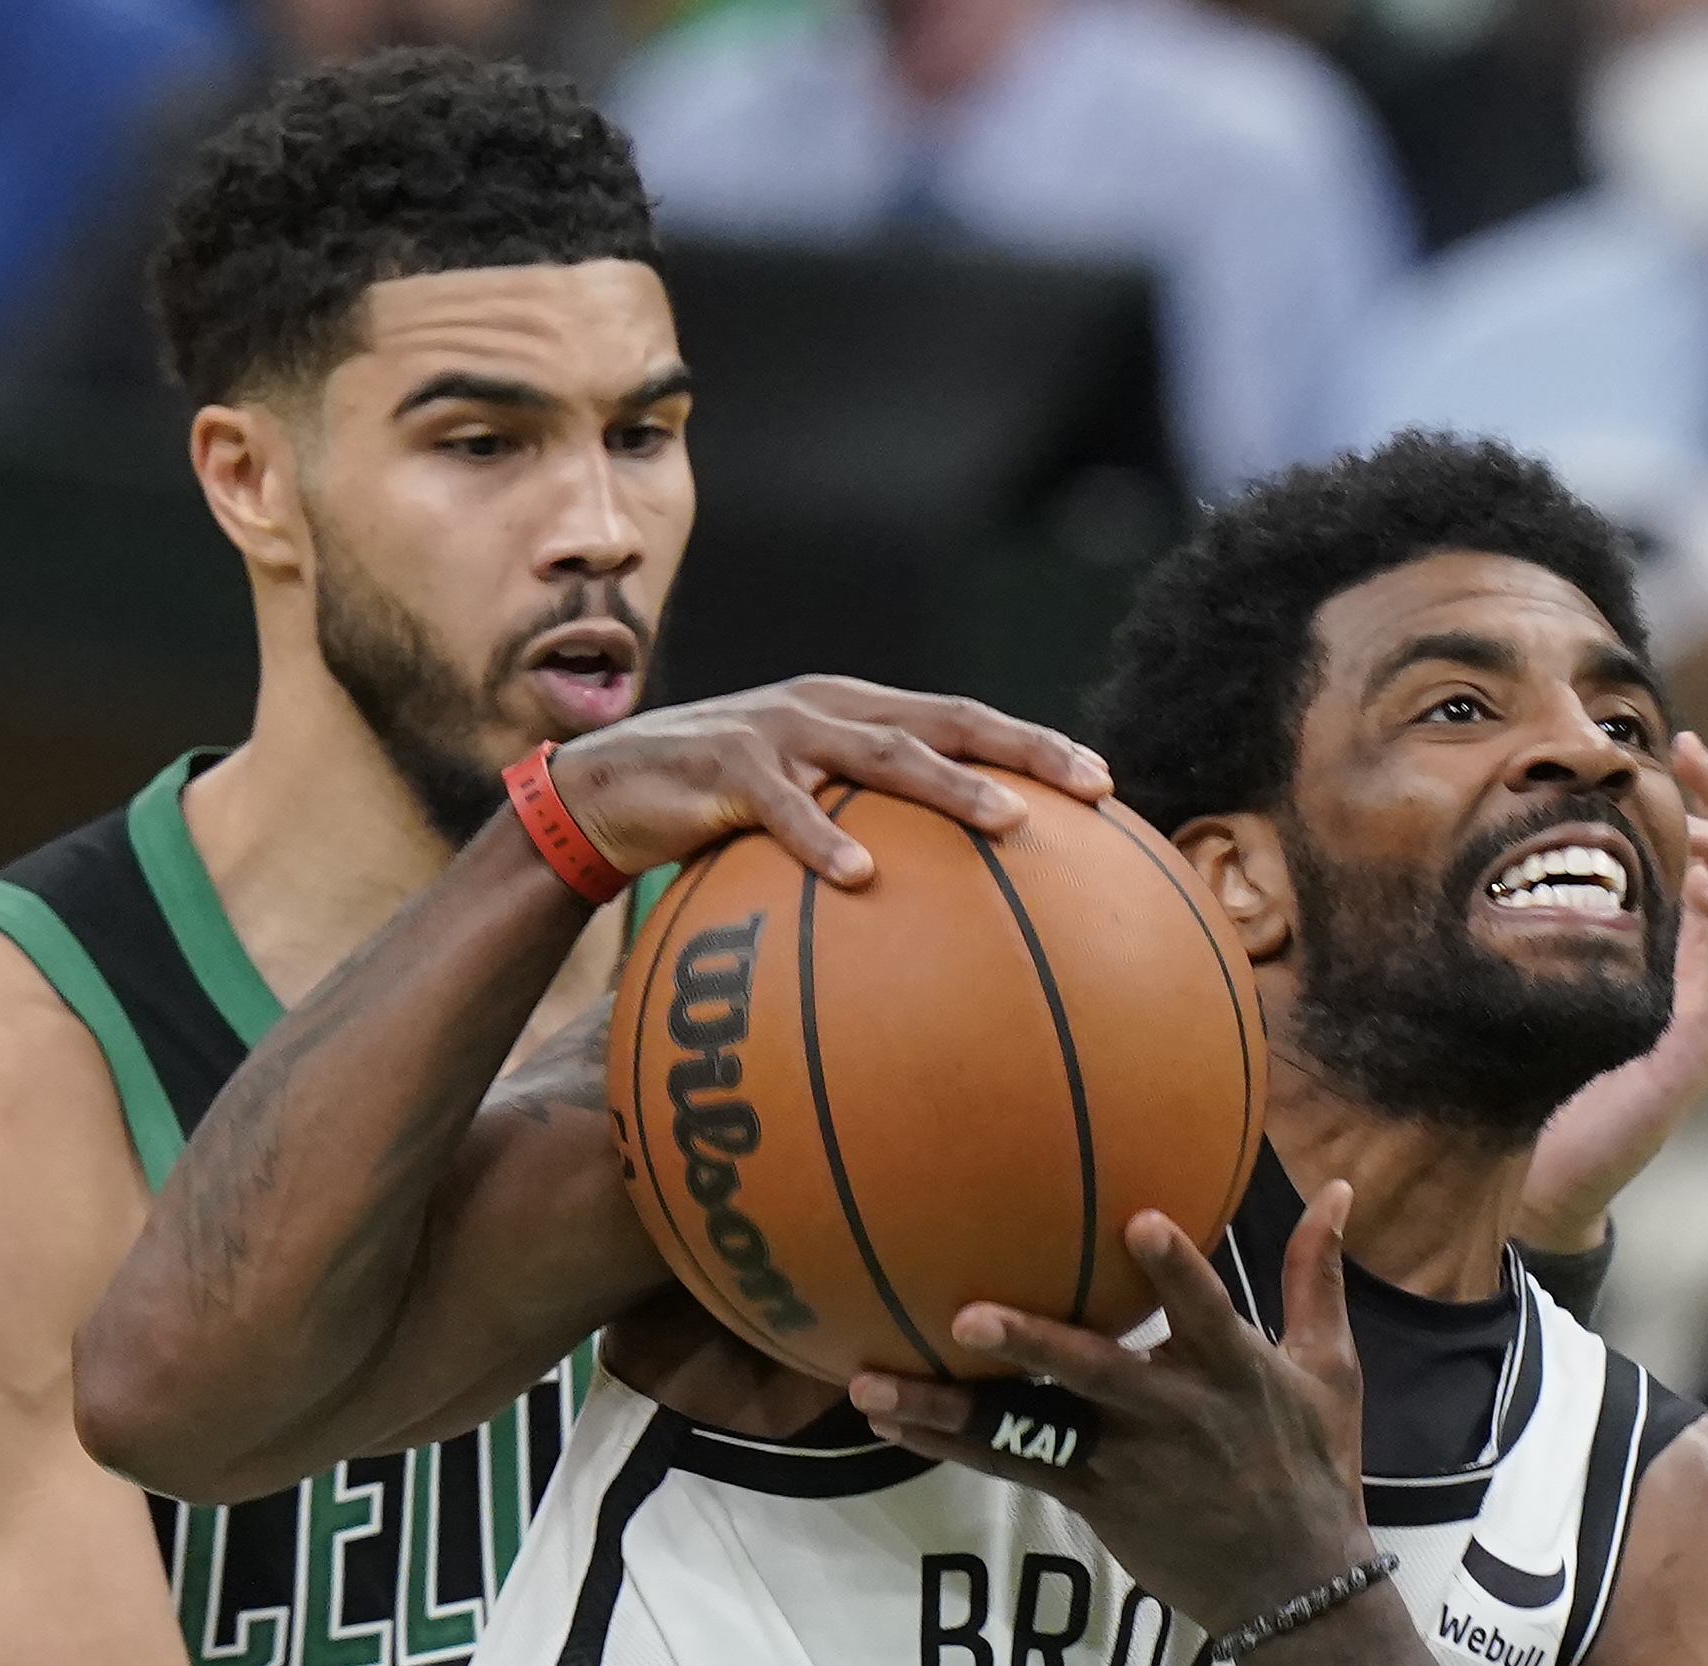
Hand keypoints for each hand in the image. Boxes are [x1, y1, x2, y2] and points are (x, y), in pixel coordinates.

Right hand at [547, 676, 1110, 885]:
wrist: (603, 791)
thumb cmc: (714, 814)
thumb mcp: (796, 814)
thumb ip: (863, 834)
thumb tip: (938, 914)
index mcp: (857, 713)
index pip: (962, 720)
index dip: (1033, 744)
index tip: (1104, 784)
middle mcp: (829, 708)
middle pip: (946, 720)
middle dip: (1024, 748)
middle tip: (1090, 786)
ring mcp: (779, 731)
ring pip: (882, 752)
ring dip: (950, 787)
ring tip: (1007, 824)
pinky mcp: (725, 766)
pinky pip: (783, 807)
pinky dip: (822, 840)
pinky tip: (859, 879)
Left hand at [847, 1184, 1375, 1634]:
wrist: (1293, 1588)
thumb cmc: (1311, 1465)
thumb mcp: (1330, 1370)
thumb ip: (1317, 1277)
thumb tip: (1341, 1189)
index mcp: (1232, 1373)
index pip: (1204, 1312)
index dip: (1173, 1271)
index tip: (1137, 1221)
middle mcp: (1170, 1415)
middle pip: (1092, 1374)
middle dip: (1032, 1343)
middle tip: (965, 1314)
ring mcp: (1123, 1463)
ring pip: (1026, 1430)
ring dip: (949, 1409)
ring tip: (874, 1386)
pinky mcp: (1092, 1500)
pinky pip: (1010, 1466)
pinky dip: (948, 1443)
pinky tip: (887, 1422)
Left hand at [1520, 730, 1707, 1251]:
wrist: (1546, 1172)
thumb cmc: (1531, 1074)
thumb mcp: (1524, 975)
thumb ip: (1518, 919)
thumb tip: (1456, 845)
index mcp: (1660, 944)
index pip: (1698, 851)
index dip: (1696, 794)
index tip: (1670, 739)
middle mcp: (1695, 965)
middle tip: (1692, 751)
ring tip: (1698, 823)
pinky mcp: (1707, 1040)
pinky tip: (1700, 886)